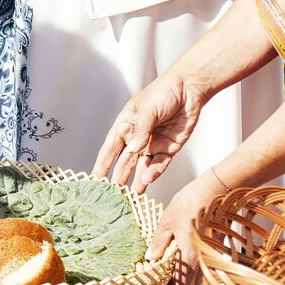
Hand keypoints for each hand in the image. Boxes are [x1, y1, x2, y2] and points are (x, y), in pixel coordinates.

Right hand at [93, 72, 207, 193]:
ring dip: (137, 179)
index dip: (103, 163)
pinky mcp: (170, 148)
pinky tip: (149, 179)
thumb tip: (132, 149)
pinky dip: (155, 172)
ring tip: (133, 194)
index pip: (111, 147)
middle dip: (120, 175)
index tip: (96, 177)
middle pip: (126, 160)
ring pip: (143, 166)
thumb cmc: (163, 92)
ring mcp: (153, 143)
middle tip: (114, 192)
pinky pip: (161, 163)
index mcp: (126, 125)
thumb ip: (140, 131)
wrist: (189, 89)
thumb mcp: (147, 109)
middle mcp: (138, 137)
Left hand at [144, 175, 220, 284]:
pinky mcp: (216, 249)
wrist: (216, 191)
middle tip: (159, 283)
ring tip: (166, 272)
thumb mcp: (167, 222)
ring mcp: (212, 256)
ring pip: (197, 278)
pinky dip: (191, 269)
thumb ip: (159, 243)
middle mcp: (203, 261)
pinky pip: (203, 267)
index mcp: (190, 257)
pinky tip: (180, 260)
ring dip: (183, 279)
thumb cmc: (192, 203)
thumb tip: (151, 257)